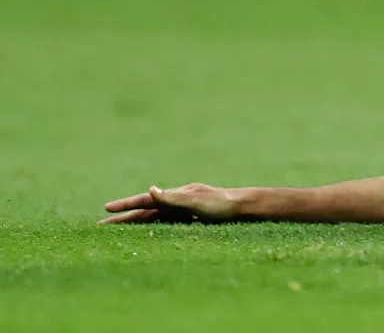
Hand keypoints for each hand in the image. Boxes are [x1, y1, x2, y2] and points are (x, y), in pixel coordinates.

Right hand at [100, 183, 241, 224]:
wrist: (246, 207)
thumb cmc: (222, 205)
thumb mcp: (195, 201)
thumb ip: (172, 197)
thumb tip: (150, 189)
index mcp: (177, 195)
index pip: (146, 201)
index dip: (126, 206)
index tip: (105, 209)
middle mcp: (178, 199)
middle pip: (146, 210)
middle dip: (124, 217)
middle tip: (100, 224)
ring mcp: (185, 207)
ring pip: (155, 216)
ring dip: (136, 222)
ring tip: (118, 229)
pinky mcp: (193, 216)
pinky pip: (167, 222)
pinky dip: (154, 227)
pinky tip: (150, 231)